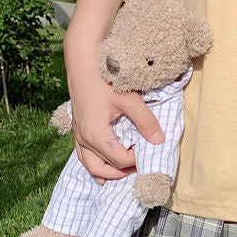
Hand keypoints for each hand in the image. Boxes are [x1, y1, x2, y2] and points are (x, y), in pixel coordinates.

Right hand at [69, 64, 164, 185]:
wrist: (83, 63)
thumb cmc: (106, 79)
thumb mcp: (130, 100)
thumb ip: (146, 121)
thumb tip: (160, 140)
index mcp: (96, 134)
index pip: (120, 159)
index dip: (137, 160)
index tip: (151, 153)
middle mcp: (83, 139)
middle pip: (103, 167)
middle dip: (122, 171)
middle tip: (141, 166)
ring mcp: (77, 135)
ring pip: (89, 165)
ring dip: (107, 172)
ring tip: (124, 173)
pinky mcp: (77, 128)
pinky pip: (83, 154)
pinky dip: (94, 163)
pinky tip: (102, 168)